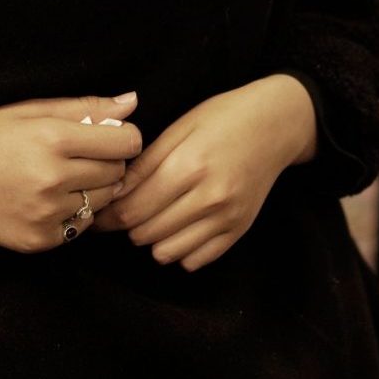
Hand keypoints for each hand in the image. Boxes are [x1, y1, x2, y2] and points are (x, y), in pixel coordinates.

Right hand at [0, 93, 141, 252]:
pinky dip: (73, 213)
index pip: (127, 142)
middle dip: (107, 161)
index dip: (122, 136)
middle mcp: (53, 179)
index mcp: (52, 139)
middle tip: (76, 155)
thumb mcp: (25, 111)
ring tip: (57, 176)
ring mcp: (46, 215)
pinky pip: (81, 226)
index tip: (106, 134)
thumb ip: (83, 107)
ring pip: (103, 201)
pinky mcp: (39, 242)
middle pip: (118, 172)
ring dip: (92, 189)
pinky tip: (43, 199)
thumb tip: (132, 102)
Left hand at [96, 74, 316, 270]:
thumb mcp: (179, 128)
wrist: (277, 124)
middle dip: (128, 225)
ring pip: (166, 252)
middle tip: (128, 209)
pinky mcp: (238, 230)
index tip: (101, 212)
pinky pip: (195, 260)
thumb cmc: (224, 118)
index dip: (109, 215)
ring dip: (152, 239)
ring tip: (155, 217)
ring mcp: (227, 218)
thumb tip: (112, 194)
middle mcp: (210, 198)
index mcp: (189, 166)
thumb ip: (145, 164)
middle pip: (145, 234)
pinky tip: (179, 227)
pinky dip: (179, 250)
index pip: (133, 210)